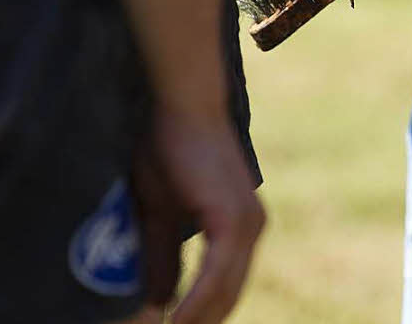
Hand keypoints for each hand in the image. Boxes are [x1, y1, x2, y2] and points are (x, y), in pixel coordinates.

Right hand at [135, 106, 264, 323]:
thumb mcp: (160, 215)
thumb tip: (159, 302)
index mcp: (240, 228)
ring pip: (223, 292)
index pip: (224, 290)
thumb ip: (162, 258)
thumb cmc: (168, 151)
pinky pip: (215, 275)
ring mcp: (248, 225)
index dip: (198, 317)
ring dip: (193, 319)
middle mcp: (252, 229)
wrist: (182, 108)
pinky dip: (194, 302)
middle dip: (198, 323)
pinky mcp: (234, 220)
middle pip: (226, 298)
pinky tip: (171, 321)